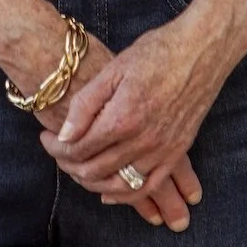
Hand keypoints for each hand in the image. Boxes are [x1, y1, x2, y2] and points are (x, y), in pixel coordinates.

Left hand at [38, 34, 201, 231]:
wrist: (201, 51)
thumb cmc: (156, 52)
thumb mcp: (114, 69)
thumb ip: (86, 105)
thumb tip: (64, 135)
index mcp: (122, 118)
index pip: (78, 148)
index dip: (55, 147)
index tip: (45, 138)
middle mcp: (142, 141)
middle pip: (94, 171)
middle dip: (69, 165)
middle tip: (58, 152)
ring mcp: (162, 151)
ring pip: (118, 186)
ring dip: (93, 183)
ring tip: (78, 168)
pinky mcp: (177, 153)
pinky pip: (147, 186)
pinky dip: (126, 195)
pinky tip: (110, 192)